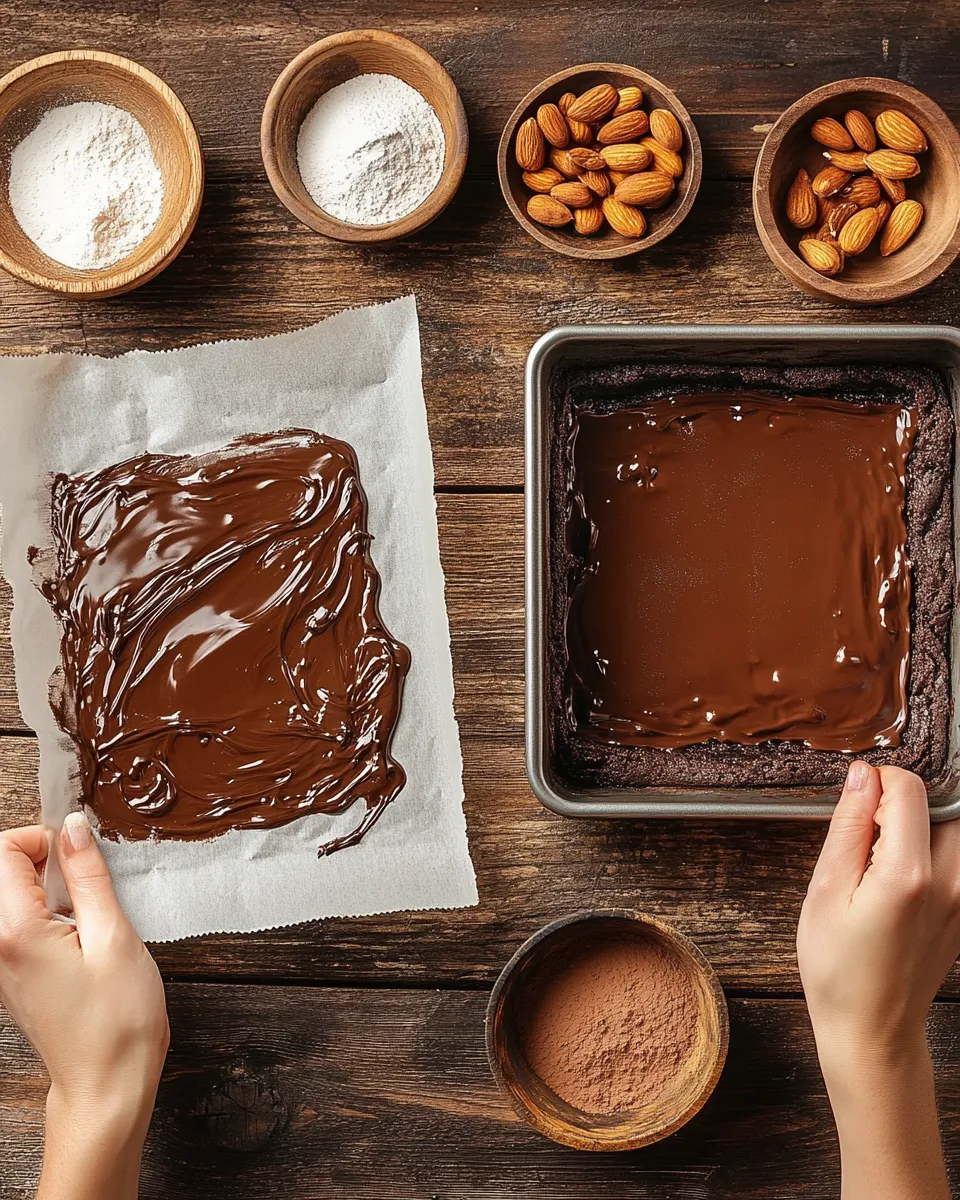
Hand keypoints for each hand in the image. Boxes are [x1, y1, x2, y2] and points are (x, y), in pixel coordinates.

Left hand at [0, 813, 168, 1199]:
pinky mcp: (10, 976)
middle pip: (0, 871)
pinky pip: (14, 923)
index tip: (77, 852)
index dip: (42, 838)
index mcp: (16, 932)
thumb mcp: (114, 936)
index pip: (3, 851)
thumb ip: (88, 876)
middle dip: (40, 858)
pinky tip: (77, 931)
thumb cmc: (118, 1021)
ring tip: (84, 909)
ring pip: (7, 895)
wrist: (107, 1084)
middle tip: (83, 878)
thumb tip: (73, 830)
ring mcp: (0, 964)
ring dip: (42, 886)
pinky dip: (42, 911)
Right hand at [797, 762, 958, 1199]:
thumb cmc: (838, 969)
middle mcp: (950, 882)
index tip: (854, 801)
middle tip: (865, 835)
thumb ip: (848, 826)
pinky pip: (955, 862)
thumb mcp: (825, 890)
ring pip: (952, 831)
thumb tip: (861, 777)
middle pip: (940, 805)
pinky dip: (929, 855)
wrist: (871, 1032)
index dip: (878, 782)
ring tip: (880, 861)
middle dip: (902, 806)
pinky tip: (894, 884)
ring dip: (919, 829)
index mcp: (908, 874)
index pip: (910, 788)